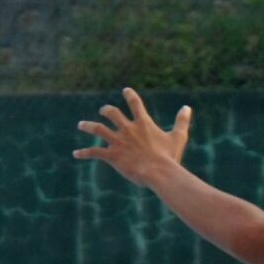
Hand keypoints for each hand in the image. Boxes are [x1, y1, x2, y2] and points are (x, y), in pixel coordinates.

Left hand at [74, 87, 192, 188]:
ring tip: (81, 125)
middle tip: (104, 111)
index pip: (135, 104)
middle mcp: (128, 129)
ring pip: (97, 129)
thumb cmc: (170, 156)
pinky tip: (76, 154)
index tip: (125, 90)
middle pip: (112, 113)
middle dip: (106, 110)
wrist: (159, 172)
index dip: (130, 96)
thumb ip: (182, 121)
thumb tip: (187, 107)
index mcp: (143, 124)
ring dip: (87, 125)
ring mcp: (118, 141)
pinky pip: (94, 152)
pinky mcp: (112, 155)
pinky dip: (84, 152)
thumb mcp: (179, 137)